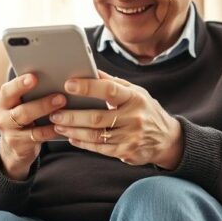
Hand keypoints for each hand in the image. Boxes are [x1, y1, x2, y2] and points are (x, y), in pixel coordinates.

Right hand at [0, 73, 65, 179]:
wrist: (15, 146)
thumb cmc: (24, 115)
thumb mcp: (21, 104)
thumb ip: (32, 92)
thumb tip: (55, 76)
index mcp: (3, 101)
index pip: (8, 91)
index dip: (19, 84)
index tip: (34, 77)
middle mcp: (3, 117)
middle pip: (21, 110)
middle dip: (41, 103)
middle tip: (61, 97)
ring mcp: (10, 133)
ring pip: (28, 124)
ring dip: (46, 114)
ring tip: (63, 108)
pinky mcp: (19, 146)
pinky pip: (37, 137)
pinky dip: (50, 130)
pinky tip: (62, 125)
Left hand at [49, 71, 183, 167]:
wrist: (167, 139)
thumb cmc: (145, 110)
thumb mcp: (135, 92)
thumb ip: (113, 82)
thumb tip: (89, 68)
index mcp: (135, 97)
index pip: (109, 90)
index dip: (88, 87)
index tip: (68, 84)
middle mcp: (134, 117)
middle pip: (97, 117)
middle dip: (72, 115)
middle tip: (54, 112)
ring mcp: (131, 137)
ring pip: (95, 135)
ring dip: (73, 130)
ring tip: (57, 124)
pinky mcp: (126, 152)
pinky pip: (99, 148)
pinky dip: (83, 143)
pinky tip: (71, 137)